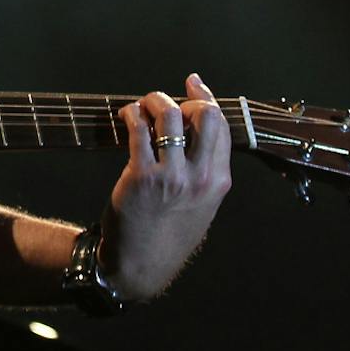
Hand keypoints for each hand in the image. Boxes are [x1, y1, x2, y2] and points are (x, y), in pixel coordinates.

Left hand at [100, 74, 232, 300]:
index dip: (207, 98)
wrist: (139, 266)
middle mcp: (199, 178)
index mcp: (218, 182)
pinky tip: (127, 117)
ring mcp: (171, 176)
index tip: (194, 84)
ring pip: (169, 115)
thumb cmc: (167, 233)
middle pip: (205, 114)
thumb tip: (196, 124)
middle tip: (165, 101)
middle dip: (185, 98)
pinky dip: (131, 114)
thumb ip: (204, 170)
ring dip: (154, 100)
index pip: (222, 126)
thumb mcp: (201, 205)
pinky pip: (138, 130)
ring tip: (142, 105)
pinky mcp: (141, 176)